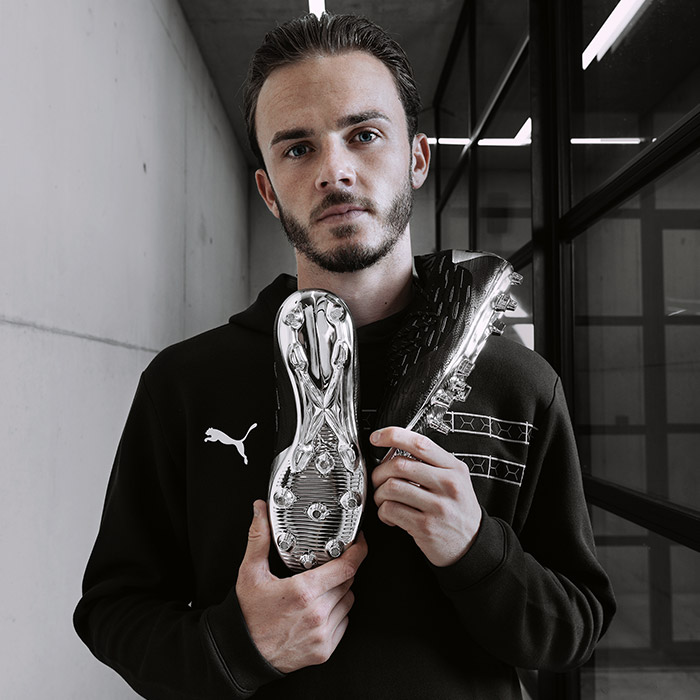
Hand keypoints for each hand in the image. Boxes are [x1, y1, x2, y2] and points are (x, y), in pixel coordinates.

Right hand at [236, 500, 367, 672]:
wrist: (242, 655)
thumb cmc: (248, 616)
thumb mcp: (250, 573)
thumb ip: (258, 538)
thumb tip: (259, 510)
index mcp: (303, 591)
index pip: (347, 567)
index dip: (358, 551)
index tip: (359, 542)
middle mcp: (317, 613)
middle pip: (348, 582)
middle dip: (341, 570)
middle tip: (326, 567)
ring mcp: (323, 634)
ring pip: (348, 601)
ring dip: (340, 592)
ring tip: (318, 591)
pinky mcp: (325, 650)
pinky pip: (344, 623)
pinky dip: (337, 613)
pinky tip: (318, 610)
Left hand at [370, 427, 481, 566]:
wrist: (472, 544)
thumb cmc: (458, 510)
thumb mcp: (456, 480)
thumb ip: (432, 464)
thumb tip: (396, 450)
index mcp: (454, 468)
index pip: (420, 444)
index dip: (393, 436)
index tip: (377, 437)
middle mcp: (448, 484)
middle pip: (399, 465)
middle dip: (380, 472)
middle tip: (378, 480)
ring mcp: (437, 506)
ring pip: (391, 487)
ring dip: (379, 494)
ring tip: (384, 500)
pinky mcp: (425, 526)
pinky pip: (391, 510)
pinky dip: (383, 512)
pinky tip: (391, 516)